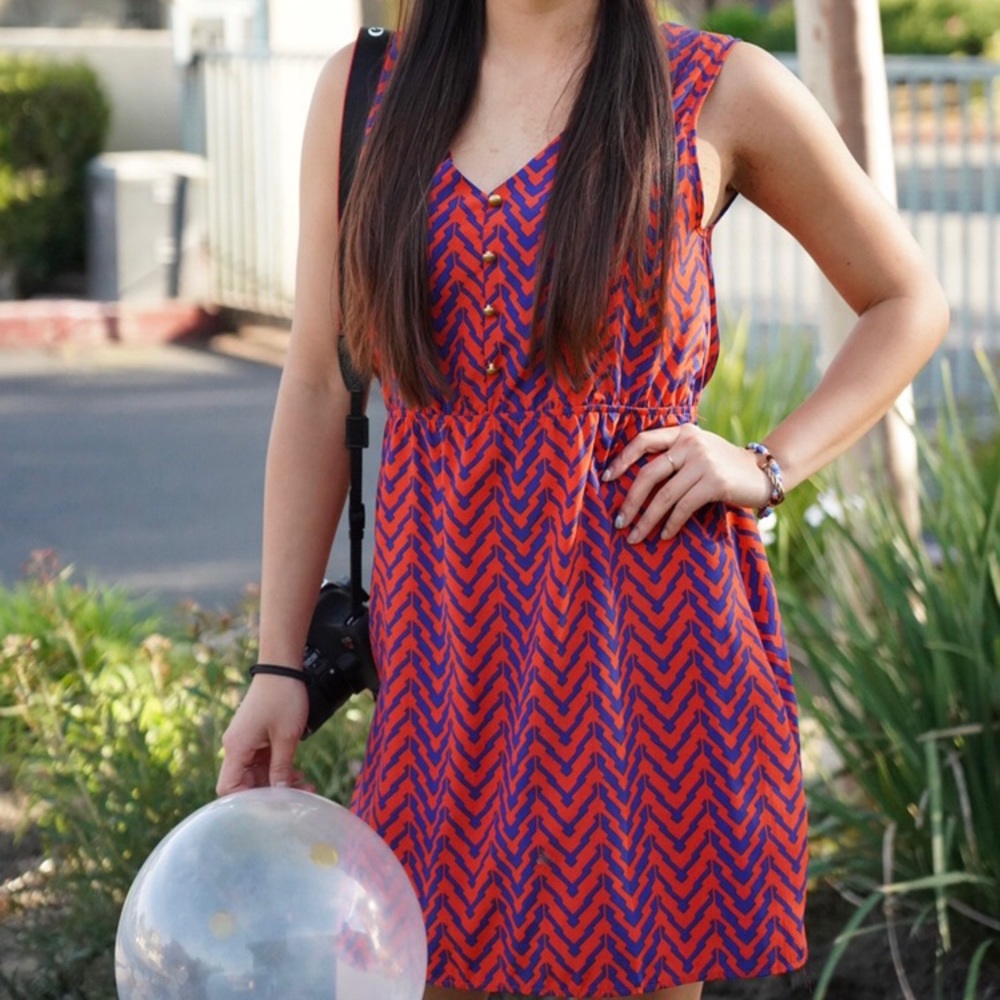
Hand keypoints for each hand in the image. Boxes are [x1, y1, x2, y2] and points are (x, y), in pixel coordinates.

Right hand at [216, 676, 311, 795]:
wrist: (282, 667)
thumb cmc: (283, 697)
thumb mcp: (286, 737)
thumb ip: (281, 768)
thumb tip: (281, 795)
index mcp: (236, 747)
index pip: (228, 788)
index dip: (246, 801)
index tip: (272, 806)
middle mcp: (236, 746)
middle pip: (244, 783)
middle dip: (270, 793)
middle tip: (298, 797)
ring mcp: (245, 741)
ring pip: (256, 774)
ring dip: (277, 782)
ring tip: (305, 785)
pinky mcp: (255, 737)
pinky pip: (262, 761)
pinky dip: (278, 768)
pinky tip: (298, 773)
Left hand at [603, 424, 772, 542]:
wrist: (763, 472)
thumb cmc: (723, 466)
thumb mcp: (698, 452)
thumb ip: (673, 457)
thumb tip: (635, 486)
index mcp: (682, 432)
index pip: (644, 440)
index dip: (622, 459)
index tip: (606, 479)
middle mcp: (690, 443)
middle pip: (648, 474)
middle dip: (631, 501)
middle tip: (619, 522)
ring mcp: (703, 462)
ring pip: (664, 496)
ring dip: (647, 520)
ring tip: (636, 537)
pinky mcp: (715, 482)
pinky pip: (684, 507)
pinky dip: (672, 524)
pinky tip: (665, 535)